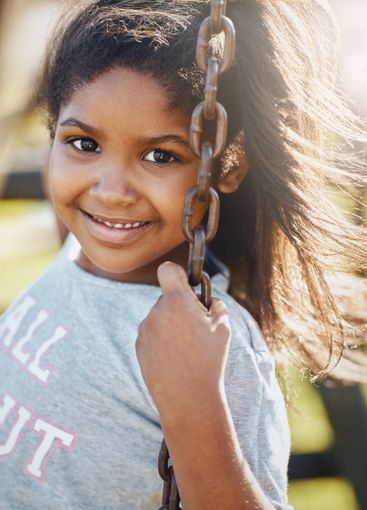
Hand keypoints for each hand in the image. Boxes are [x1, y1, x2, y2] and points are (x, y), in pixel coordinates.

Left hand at [135, 262, 230, 422]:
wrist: (187, 397)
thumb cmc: (208, 360)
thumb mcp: (223, 327)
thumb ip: (214, 303)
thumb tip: (207, 298)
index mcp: (176, 302)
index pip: (168, 270)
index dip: (178, 274)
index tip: (187, 286)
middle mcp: (156, 312)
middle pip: (168, 297)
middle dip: (181, 306)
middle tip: (196, 327)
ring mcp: (145, 329)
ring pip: (161, 316)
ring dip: (172, 324)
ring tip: (187, 348)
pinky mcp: (139, 345)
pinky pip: (153, 333)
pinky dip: (163, 339)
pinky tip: (175, 357)